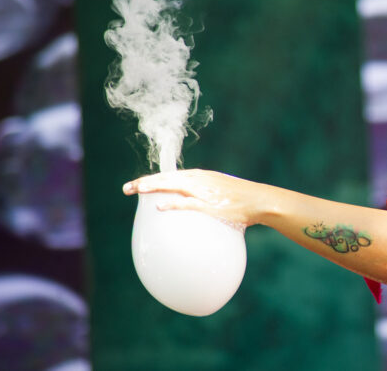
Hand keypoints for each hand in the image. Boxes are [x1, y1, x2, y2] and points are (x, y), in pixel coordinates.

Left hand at [123, 169, 266, 226]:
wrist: (259, 200)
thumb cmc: (242, 199)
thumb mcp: (220, 192)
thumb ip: (204, 198)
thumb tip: (192, 210)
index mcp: (201, 177)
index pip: (171, 175)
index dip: (153, 178)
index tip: (137, 185)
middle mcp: (199, 180)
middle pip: (166, 178)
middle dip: (145, 182)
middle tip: (127, 188)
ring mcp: (204, 191)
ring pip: (172, 185)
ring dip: (153, 187)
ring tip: (137, 191)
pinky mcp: (210, 204)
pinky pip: (187, 203)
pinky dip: (172, 203)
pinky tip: (159, 206)